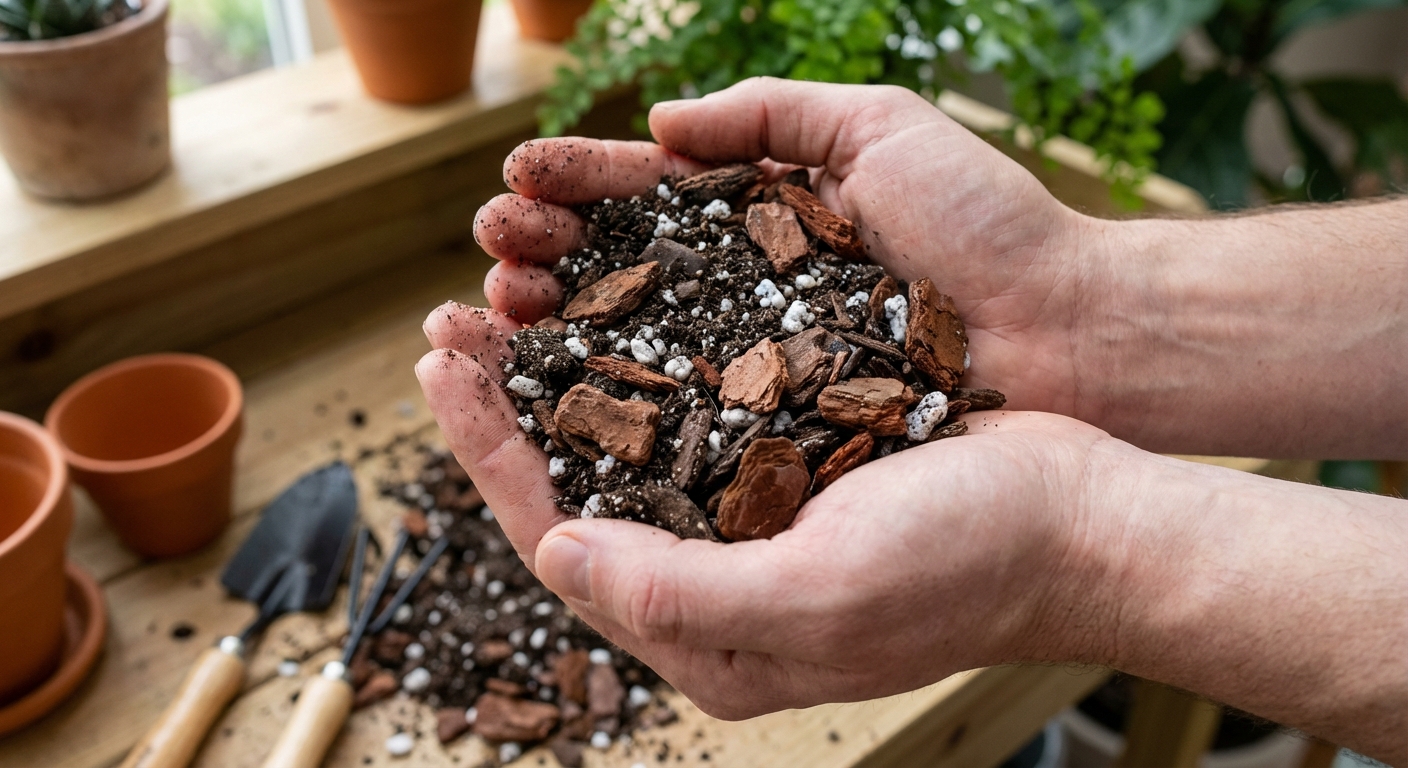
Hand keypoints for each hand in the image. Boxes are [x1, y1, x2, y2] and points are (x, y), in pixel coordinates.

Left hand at [417, 314, 1127, 715]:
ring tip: (510, 308)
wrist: (1084, 518)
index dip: (494, 458)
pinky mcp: (789, 471)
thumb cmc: (972, 565)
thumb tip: (556, 558)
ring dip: (563, 378)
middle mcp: (719, 587)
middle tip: (453, 325)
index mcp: (711, 639)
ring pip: (625, 449)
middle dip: (508, 410)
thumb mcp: (824, 596)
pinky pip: (687, 417)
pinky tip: (610, 314)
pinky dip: (639, 364)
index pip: (565, 544)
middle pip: (578, 493)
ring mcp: (753, 528)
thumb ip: (684, 597)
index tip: (447, 373)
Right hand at [472, 77, 1099, 415]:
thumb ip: (769, 113)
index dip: (574, 188)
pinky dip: (613, 403)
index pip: (641, 196)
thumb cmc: (985, 222)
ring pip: (630, 344)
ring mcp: (755, 364)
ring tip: (496, 311)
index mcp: (758, 215)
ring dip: (552, 326)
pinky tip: (553, 392)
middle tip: (487, 255)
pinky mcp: (775, 431)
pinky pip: (679, 417)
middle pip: (616, 272)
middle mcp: (742, 292)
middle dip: (541, 257)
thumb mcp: (878, 126)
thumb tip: (656, 124)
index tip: (513, 182)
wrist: (1067, 331)